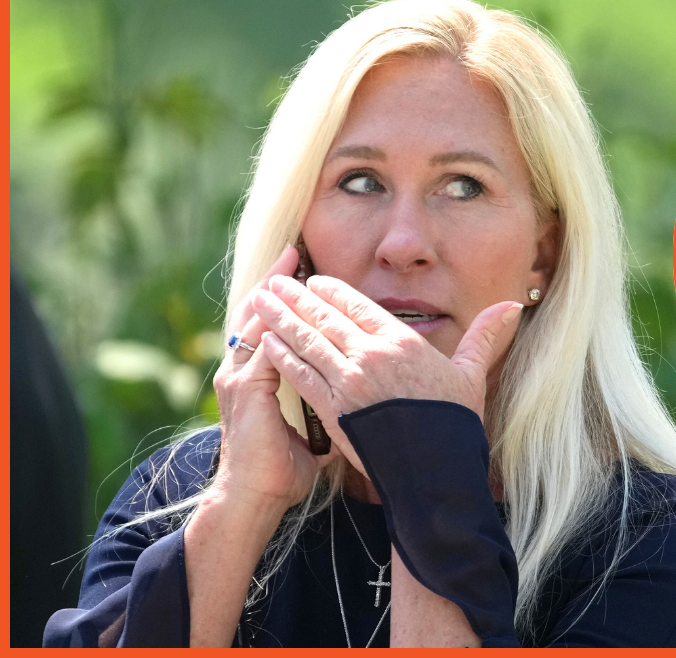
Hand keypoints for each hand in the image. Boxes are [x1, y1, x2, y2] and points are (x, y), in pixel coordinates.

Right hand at [210, 246, 337, 510]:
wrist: (255, 498)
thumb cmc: (283, 469)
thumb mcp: (310, 429)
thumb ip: (326, 404)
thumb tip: (358, 397)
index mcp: (258, 377)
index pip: (275, 328)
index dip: (291, 303)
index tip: (309, 276)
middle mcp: (244, 371)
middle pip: (260, 314)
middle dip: (279, 284)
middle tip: (295, 252)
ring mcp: (241, 378)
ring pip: (256, 322)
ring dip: (275, 293)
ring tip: (289, 265)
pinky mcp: (246, 389)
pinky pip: (261, 345)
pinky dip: (275, 322)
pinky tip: (290, 303)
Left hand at [250, 274, 522, 476]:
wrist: (436, 473)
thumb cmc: (457, 425)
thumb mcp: (473, 374)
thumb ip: (485, 336)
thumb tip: (514, 304)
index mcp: (403, 343)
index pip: (359, 306)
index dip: (332, 291)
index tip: (314, 281)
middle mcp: (372, 356)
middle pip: (326, 318)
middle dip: (296, 298)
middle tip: (272, 281)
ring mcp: (349, 383)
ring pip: (307, 341)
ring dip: (280, 318)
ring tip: (259, 300)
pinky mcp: (333, 410)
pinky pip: (300, 375)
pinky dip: (282, 355)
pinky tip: (267, 342)